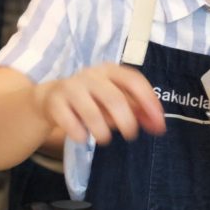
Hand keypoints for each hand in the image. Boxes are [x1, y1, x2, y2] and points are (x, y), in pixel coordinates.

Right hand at [35, 63, 165, 143]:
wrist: (51, 99)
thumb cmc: (92, 99)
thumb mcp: (115, 100)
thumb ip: (137, 110)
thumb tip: (159, 125)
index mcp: (110, 70)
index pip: (134, 81)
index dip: (148, 102)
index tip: (158, 123)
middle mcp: (91, 74)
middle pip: (114, 98)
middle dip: (126, 121)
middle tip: (130, 135)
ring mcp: (71, 87)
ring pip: (91, 112)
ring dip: (102, 131)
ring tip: (104, 139)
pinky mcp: (54, 102)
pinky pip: (70, 122)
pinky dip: (80, 134)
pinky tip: (83, 137)